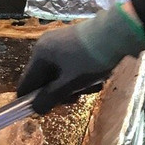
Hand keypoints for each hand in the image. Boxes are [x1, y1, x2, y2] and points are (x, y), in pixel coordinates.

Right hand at [17, 5, 144, 113]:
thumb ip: (50, 98)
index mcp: (40, 54)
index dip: (31, 99)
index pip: (26, 82)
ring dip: (74, 85)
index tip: (44, 111)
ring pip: (60, 74)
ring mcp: (61, 42)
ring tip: (92, 87)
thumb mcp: (70, 84)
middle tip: (77, 97)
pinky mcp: (75, 42)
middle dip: (61, 92)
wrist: (117, 33)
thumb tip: (35, 109)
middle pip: (45, 79)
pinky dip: (80, 75)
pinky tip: (96, 78)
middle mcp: (46, 45)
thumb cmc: (89, 60)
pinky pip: (71, 65)